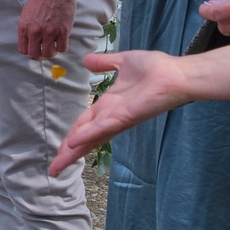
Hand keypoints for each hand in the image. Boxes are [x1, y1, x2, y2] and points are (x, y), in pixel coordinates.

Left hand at [18, 0, 79, 60]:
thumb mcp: (27, 13)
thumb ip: (27, 27)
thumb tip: (30, 41)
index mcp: (24, 27)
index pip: (23, 50)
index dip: (30, 51)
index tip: (35, 48)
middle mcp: (35, 31)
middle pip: (35, 55)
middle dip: (40, 55)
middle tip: (45, 50)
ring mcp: (49, 32)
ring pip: (48, 54)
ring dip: (51, 52)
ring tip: (54, 46)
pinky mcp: (63, 31)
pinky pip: (62, 48)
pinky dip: (62, 47)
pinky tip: (62, 40)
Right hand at [50, 51, 193, 175]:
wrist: (176, 74)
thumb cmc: (156, 69)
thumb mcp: (123, 61)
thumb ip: (104, 63)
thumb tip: (86, 61)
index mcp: (109, 106)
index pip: (85, 124)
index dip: (72, 135)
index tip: (61, 148)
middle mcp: (110, 117)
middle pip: (84, 138)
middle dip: (68, 153)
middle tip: (53, 168)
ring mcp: (117, 120)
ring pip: (89, 139)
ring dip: (73, 152)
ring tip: (57, 166)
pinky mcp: (125, 118)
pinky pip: (101, 128)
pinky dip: (86, 135)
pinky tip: (72, 144)